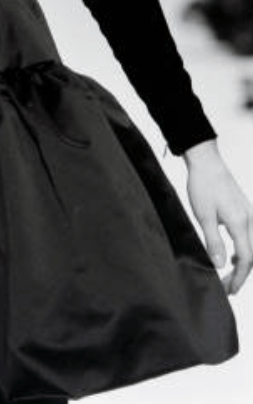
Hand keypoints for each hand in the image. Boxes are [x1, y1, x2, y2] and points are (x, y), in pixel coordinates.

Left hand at [184, 139, 252, 293]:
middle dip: (243, 273)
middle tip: (229, 287)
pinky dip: (244, 248)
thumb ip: (213, 241)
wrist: (206, 161)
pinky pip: (250, 235)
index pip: (246, 259)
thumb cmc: (203, 185)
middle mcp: (250, 219)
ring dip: (244, 262)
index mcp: (241, 223)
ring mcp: (249, 213)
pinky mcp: (244, 209)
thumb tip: (221, 265)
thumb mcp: (204, 216)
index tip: (228, 290)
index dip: (238, 278)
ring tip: (231, 274)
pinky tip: (233, 253)